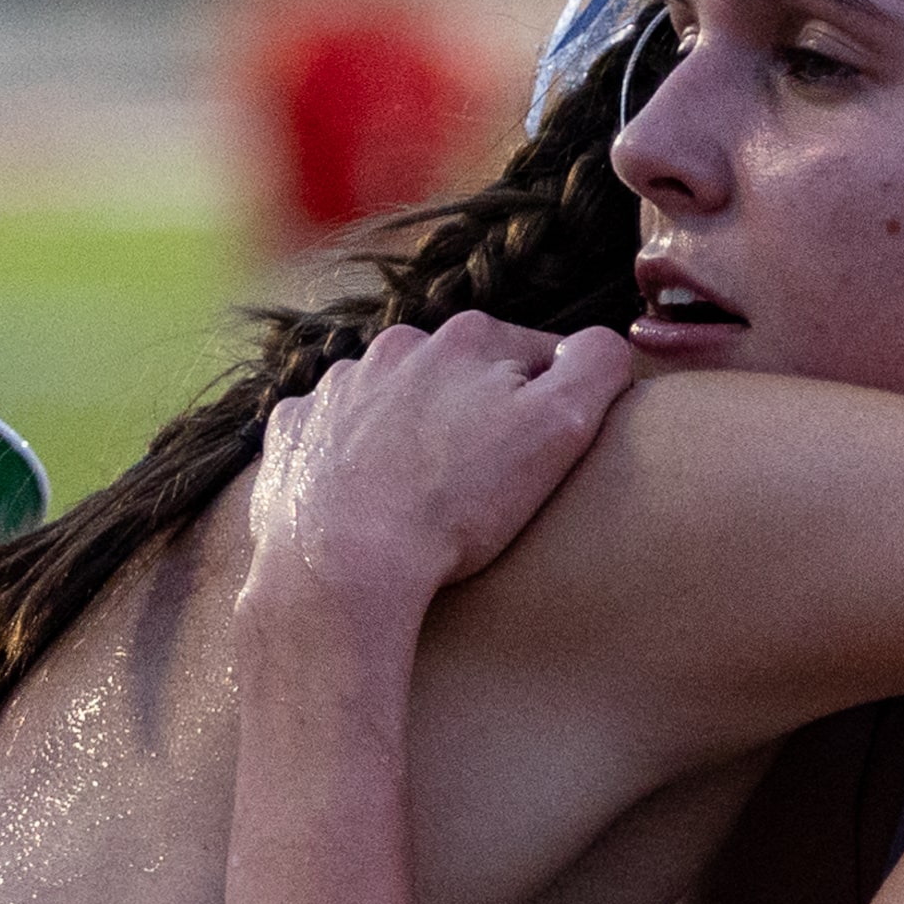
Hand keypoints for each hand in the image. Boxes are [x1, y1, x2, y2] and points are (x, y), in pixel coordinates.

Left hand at [243, 313, 632, 608]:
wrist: (339, 565)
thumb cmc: (456, 505)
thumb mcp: (559, 429)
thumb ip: (597, 365)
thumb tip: (608, 340)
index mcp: (467, 339)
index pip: (537, 357)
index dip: (552, 406)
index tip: (545, 457)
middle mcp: (396, 347)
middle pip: (462, 376)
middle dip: (479, 416)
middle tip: (488, 485)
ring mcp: (337, 388)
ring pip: (395, 401)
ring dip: (413, 433)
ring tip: (425, 498)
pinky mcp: (294, 432)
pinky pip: (333, 433)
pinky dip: (352, 458)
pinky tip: (366, 501)